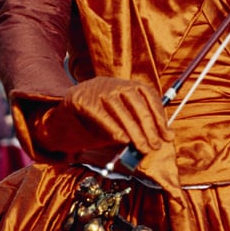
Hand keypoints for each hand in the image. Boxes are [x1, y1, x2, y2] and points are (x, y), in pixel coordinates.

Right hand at [34, 76, 172, 158]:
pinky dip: (114, 128)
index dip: (159, 116)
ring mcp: (95, 89)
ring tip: (142, 148)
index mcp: (125, 84)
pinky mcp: (79, 99)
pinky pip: (101, 114)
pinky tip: (123, 140)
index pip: (149, 95)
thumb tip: (157, 139)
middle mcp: (112, 83)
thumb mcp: (119, 120)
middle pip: (136, 103)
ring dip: (134, 132)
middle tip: (155, 146)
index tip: (167, 135)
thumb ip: (136, 126)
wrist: (62, 117)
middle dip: (149, 127)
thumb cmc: (97, 121)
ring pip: (120, 110)